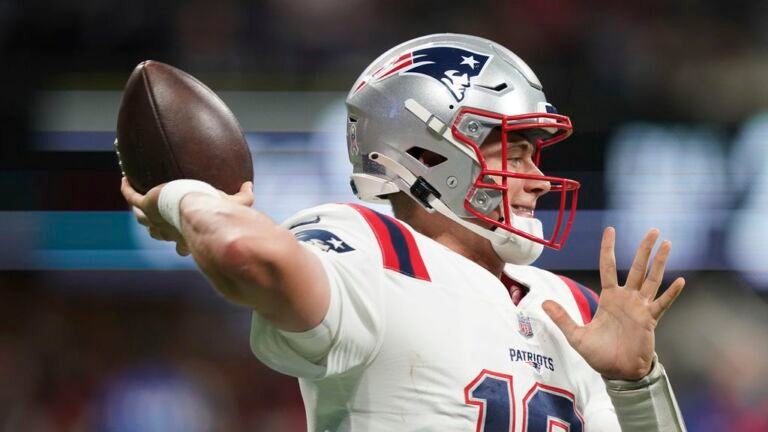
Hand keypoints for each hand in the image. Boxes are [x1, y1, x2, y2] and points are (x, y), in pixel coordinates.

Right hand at [120, 178, 253, 255]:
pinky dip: (128, 189)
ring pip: (142, 218)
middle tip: (158, 221)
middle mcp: (169, 231)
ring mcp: (155, 218)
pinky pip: (131, 197)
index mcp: (187, 235)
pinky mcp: (146, 205)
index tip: (183, 245)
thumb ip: (244, 198)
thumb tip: (250, 187)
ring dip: (140, 212)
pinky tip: (125, 179)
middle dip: (158, 229)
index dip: (181, 244)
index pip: (181, 246)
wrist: (199, 209)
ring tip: (138, 201)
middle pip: (158, 233)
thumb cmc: (217, 210)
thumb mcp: (233, 203)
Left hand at [542, 227, 684, 379]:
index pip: (608, 266)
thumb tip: (544, 303)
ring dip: (660, 262)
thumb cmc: (600, 355)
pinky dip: (671, 293)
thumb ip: (562, 318)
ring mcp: (640, 308)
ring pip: (651, 279)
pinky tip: (681, 280)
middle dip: (644, 249)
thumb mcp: (576, 335)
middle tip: (653, 230)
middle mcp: (626, 299)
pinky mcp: (650, 320)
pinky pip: (662, 303)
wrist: (618, 373)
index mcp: (609, 298)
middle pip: (636, 267)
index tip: (610, 230)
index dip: (609, 248)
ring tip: (667, 244)